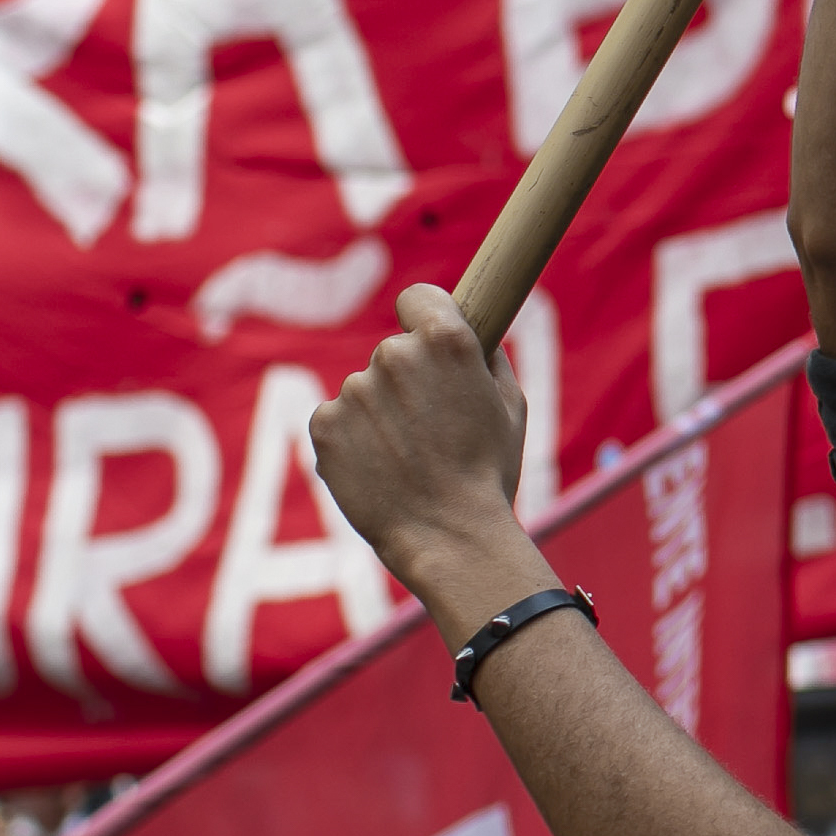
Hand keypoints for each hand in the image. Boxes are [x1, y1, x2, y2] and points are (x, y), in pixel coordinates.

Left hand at [313, 283, 535, 604]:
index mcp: (446, 342)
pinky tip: (378, 469)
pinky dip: (352, 441)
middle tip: (429, 429)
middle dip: (408, 383)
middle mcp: (394, 356)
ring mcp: (354, 390)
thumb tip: (476, 336)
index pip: (418, 298)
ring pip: (365, 392)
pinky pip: (337, 420)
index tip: (425, 338)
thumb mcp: (511, 407)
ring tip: (406, 460)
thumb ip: (489, 359)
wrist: (447, 537)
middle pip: (393, 353)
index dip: (424, 317)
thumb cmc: (488, 473)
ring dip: (380, 416)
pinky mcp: (324, 424)